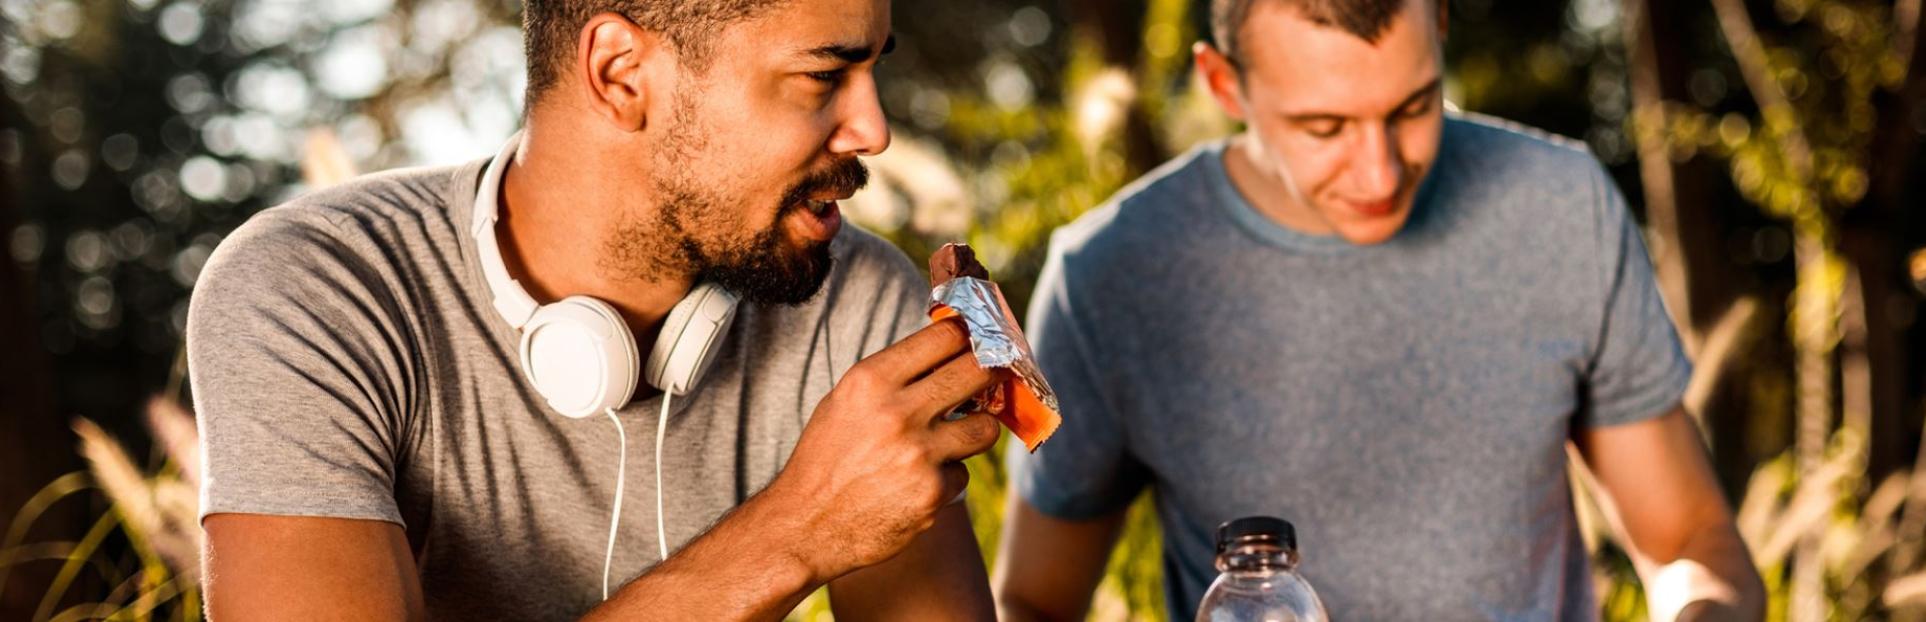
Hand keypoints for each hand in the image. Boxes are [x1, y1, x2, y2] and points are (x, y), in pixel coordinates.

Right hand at [765, 318, 1005, 582]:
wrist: (803, 527)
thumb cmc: (825, 460)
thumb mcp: (844, 402)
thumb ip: (893, 378)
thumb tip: (949, 354)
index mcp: (871, 381)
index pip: (945, 336)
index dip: (971, 335)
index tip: (980, 340)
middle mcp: (896, 412)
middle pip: (977, 372)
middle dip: (991, 374)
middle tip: (991, 379)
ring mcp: (918, 454)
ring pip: (985, 428)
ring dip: (976, 431)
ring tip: (955, 438)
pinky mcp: (932, 493)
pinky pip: (962, 474)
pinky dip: (946, 478)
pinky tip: (917, 483)